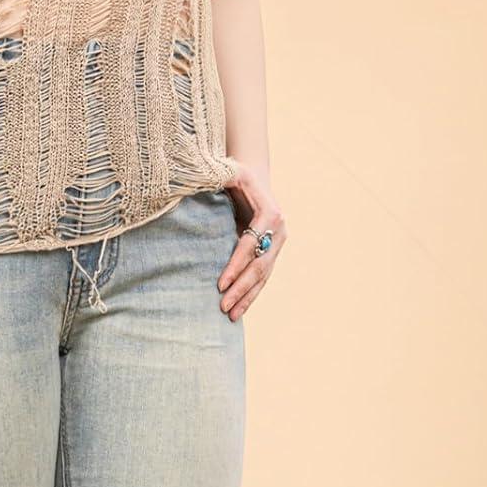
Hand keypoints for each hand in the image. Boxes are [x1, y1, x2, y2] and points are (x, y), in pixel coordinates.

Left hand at [218, 165, 286, 321]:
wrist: (256, 179)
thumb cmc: (239, 176)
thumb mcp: (232, 172)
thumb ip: (224, 177)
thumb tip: (208, 180)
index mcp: (270, 213)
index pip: (250, 245)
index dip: (235, 265)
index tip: (220, 283)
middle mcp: (277, 232)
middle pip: (259, 266)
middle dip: (241, 287)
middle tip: (223, 305)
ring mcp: (277, 245)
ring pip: (263, 276)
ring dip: (247, 297)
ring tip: (230, 315)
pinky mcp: (271, 254)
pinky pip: (262, 278)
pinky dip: (251, 295)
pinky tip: (239, 310)